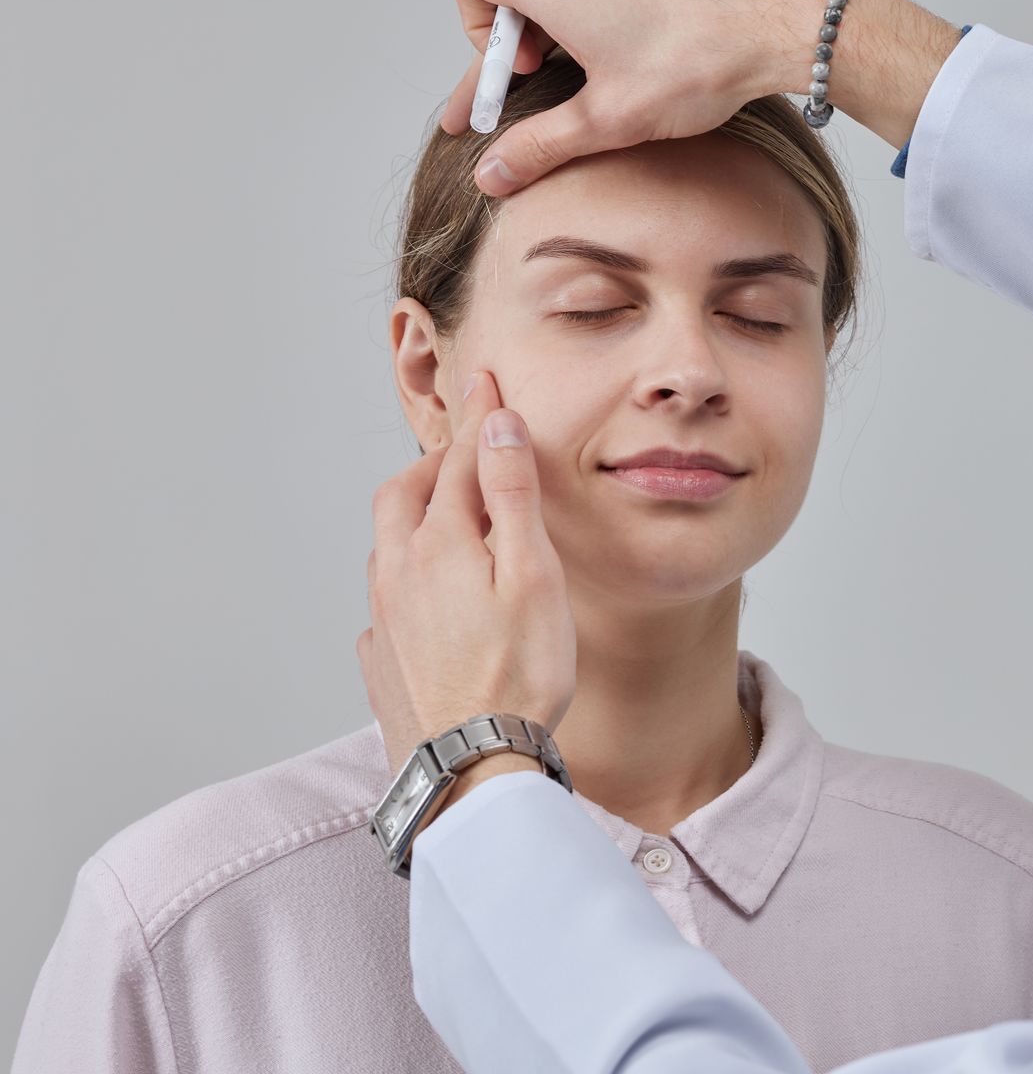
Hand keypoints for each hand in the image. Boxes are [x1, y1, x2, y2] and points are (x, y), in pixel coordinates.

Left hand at [358, 371, 576, 776]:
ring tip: (448, 521)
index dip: (479, 420)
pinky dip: (405, 581)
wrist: (471, 766)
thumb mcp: (533, 574)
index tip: (488, 385)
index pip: (458, 461)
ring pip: (387, 547)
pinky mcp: (380, 662)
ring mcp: (383, 620)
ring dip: (414, 520)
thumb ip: (511, 496)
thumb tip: (495, 426)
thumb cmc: (518, 676)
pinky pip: (383, 604)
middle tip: (468, 456)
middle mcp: (397, 574)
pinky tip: (428, 602)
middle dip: (434, 466)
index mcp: (437, 543)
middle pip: (402, 495)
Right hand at [440, 0, 964, 195]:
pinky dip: (616, 24)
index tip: (514, 77)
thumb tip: (490, 175)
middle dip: (519, 52)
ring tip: (596, 85)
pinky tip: (649, 64)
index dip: (474, 29)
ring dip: (570, 37)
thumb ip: (541, 147)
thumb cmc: (699, 63)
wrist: (786, 25)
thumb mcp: (609, 120)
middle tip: (525, 103)